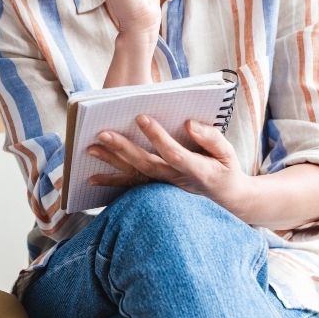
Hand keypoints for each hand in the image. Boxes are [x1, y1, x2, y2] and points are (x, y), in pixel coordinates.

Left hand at [86, 115, 255, 219]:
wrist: (224, 200)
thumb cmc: (224, 170)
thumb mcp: (227, 153)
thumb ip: (211, 138)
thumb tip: (189, 123)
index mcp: (196, 169)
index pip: (173, 153)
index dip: (157, 136)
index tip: (141, 117)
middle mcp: (175, 180)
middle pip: (146, 164)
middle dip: (123, 148)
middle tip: (103, 132)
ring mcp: (162, 188)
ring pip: (134, 174)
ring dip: (111, 162)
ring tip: (91, 148)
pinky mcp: (154, 191)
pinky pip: (130, 187)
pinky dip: (111, 183)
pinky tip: (91, 178)